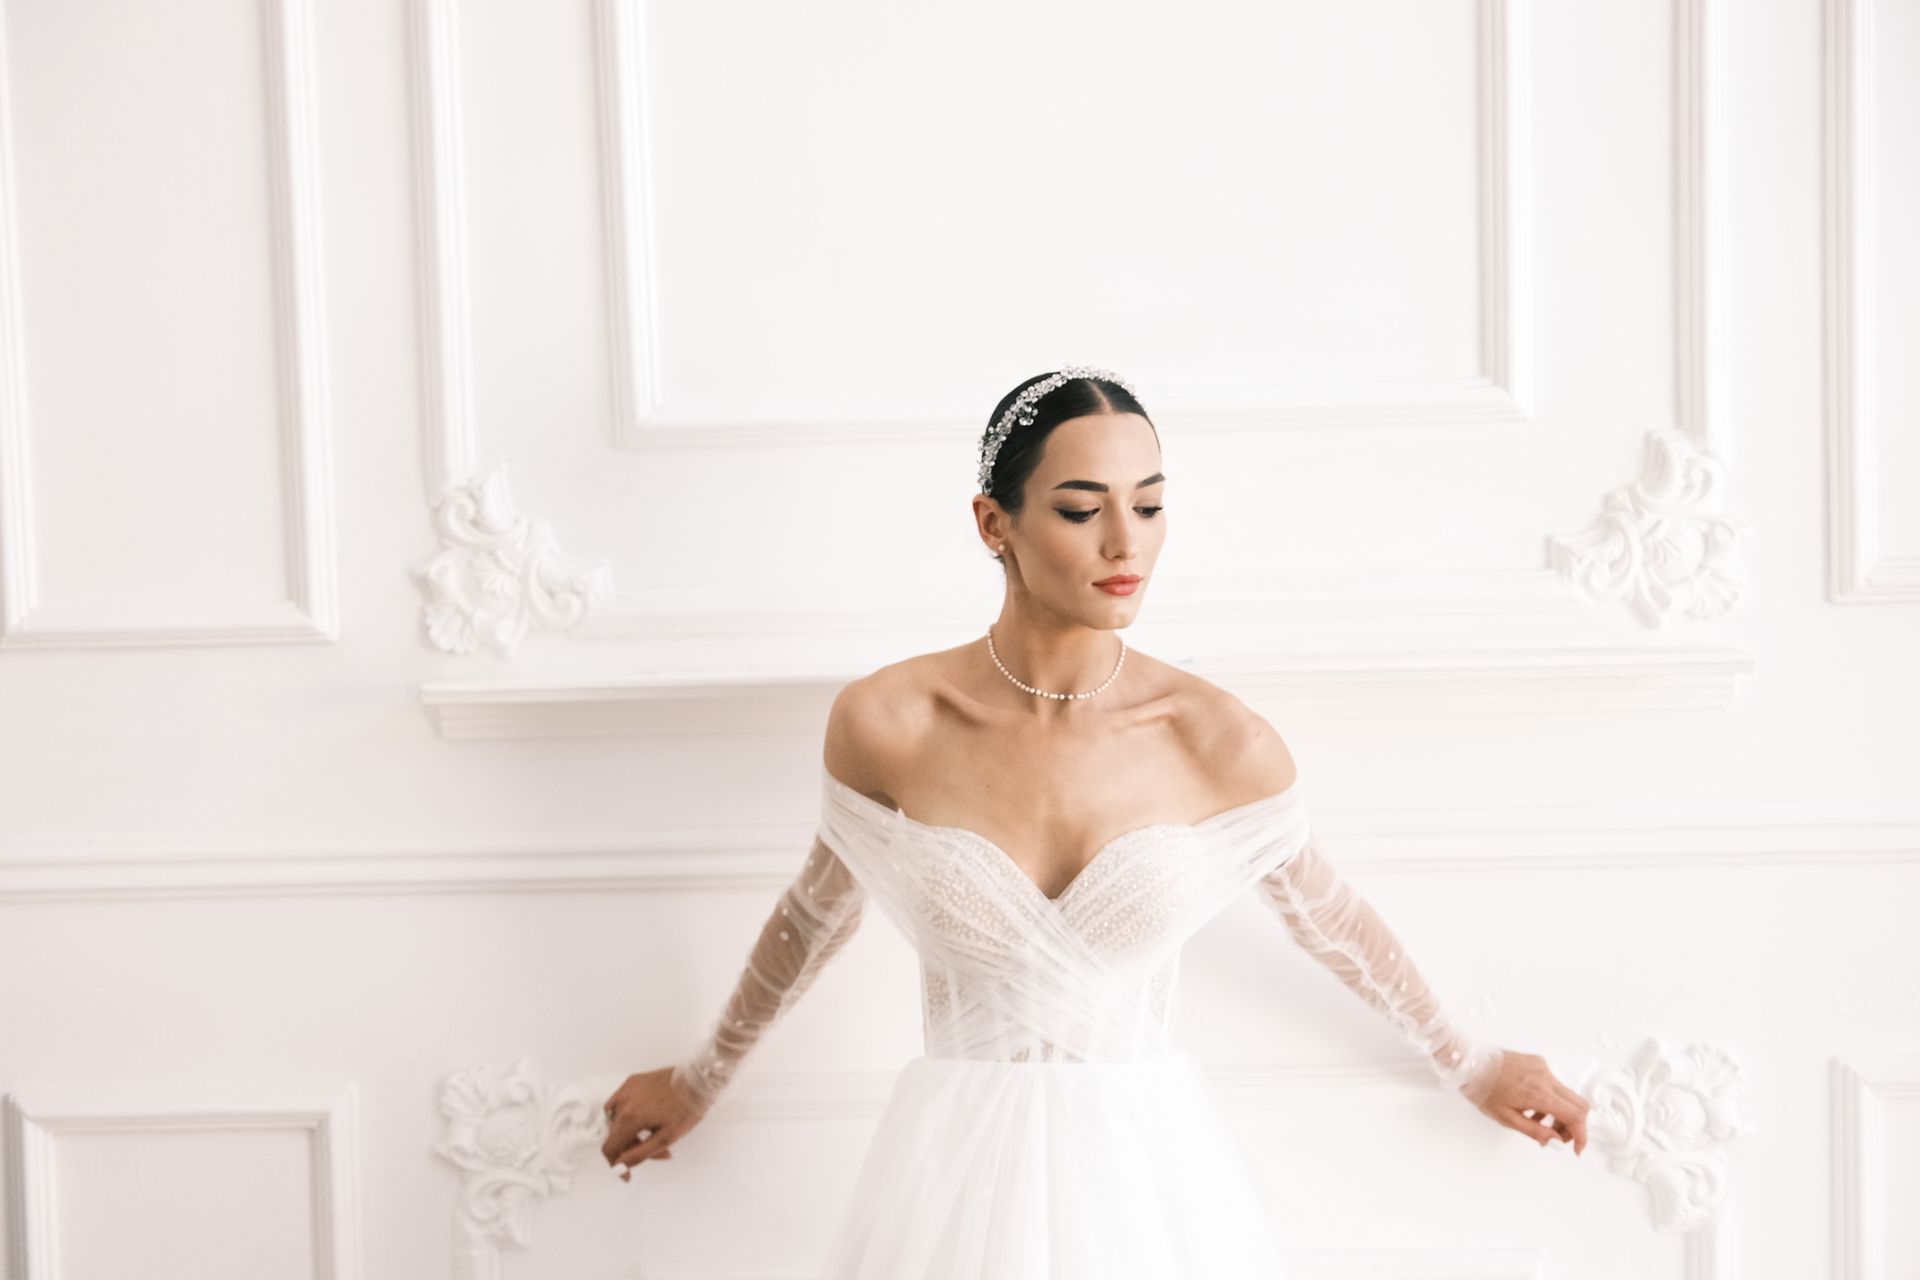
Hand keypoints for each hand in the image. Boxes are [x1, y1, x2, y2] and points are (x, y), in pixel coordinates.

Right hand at [600, 1067, 707, 1181]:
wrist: (699, 1079)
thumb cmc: (687, 1107)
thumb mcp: (666, 1138)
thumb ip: (638, 1154)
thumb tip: (619, 1166)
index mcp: (629, 1117)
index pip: (609, 1148)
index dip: (615, 1164)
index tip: (626, 1172)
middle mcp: (623, 1101)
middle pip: (614, 1135)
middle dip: (631, 1147)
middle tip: (657, 1152)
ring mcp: (627, 1089)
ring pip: (617, 1120)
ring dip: (630, 1132)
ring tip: (654, 1133)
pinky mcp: (633, 1081)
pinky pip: (622, 1103)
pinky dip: (629, 1115)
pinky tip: (648, 1117)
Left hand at [1471, 1049, 1588, 1154]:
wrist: (1468, 1063)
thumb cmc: (1482, 1090)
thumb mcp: (1507, 1118)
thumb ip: (1536, 1132)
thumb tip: (1557, 1141)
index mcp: (1539, 1093)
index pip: (1576, 1115)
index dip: (1581, 1135)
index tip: (1576, 1149)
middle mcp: (1545, 1077)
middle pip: (1579, 1105)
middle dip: (1573, 1126)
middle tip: (1557, 1138)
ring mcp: (1543, 1067)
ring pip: (1567, 1095)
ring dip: (1560, 1113)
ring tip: (1537, 1123)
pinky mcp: (1538, 1062)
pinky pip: (1554, 1084)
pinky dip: (1550, 1099)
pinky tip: (1531, 1107)